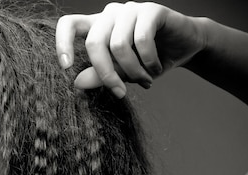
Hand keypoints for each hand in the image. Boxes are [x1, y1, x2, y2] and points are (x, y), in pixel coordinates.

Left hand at [56, 1, 206, 97]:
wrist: (185, 48)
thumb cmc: (148, 62)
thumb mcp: (121, 74)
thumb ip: (99, 75)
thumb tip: (78, 82)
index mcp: (96, 27)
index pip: (68, 24)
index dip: (62, 43)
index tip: (66, 67)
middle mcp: (110, 14)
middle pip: (94, 43)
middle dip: (106, 74)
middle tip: (120, 93)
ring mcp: (130, 9)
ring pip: (118, 45)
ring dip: (133, 71)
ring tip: (145, 80)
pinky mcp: (151, 9)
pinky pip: (142, 39)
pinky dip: (148, 61)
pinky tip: (156, 68)